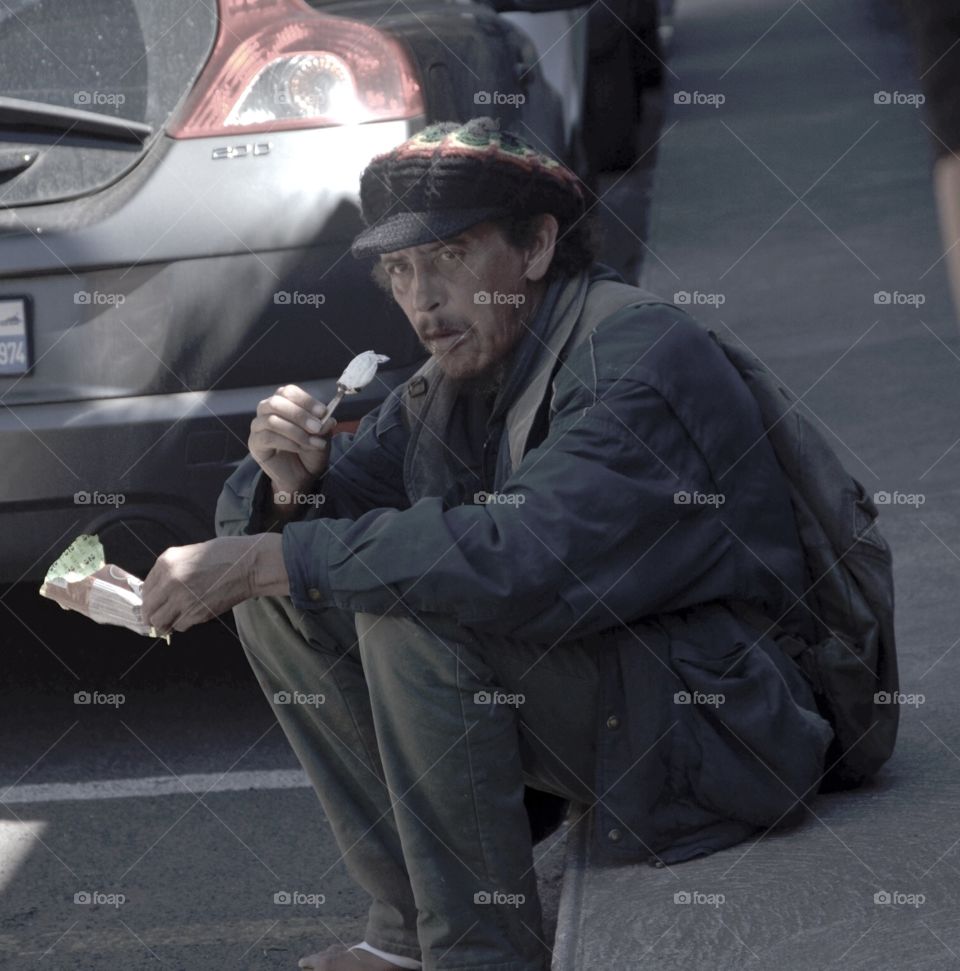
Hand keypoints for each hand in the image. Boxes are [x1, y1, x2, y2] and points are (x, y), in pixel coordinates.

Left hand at [141, 535, 286, 633]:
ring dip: (166, 622)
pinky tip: (191, 615)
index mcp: (166, 562)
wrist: (249, 565)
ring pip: (160, 622)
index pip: (145, 590)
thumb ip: (171, 570)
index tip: (155, 603)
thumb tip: (159, 590)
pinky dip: (183, 624)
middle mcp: (170, 581)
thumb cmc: (224, 554)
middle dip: (152, 615)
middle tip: (161, 616)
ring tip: (175, 618)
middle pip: (148, 610)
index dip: (149, 599)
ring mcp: (183, 599)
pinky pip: (180, 626)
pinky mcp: (197, 613)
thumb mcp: (190, 553)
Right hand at [249, 385, 336, 496]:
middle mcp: (267, 411)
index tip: (322, 412)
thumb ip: (323, 426)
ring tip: (313, 443)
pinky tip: (299, 448)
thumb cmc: (310, 452)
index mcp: (283, 402)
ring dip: (296, 432)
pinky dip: (287, 442)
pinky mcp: (254, 443)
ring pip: (271, 420)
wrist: (302, 476)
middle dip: (300, 415)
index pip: (288, 392)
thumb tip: (327, 419)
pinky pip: (267, 437)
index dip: (305, 400)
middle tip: (317, 428)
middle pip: (276, 402)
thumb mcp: (322, 437)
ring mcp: (258, 427)